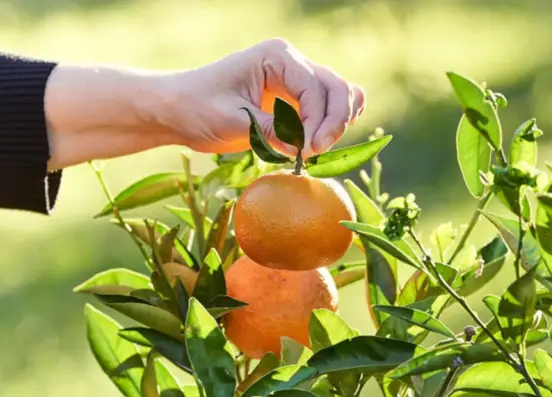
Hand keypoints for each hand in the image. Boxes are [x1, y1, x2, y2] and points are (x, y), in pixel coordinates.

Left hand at [159, 38, 365, 156]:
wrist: (177, 109)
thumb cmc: (196, 108)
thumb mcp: (232, 121)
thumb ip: (271, 131)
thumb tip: (303, 147)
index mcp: (277, 57)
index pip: (315, 89)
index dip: (317, 122)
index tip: (306, 151)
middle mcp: (293, 62)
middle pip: (337, 88)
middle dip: (333, 122)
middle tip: (315, 152)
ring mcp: (297, 79)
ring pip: (341, 95)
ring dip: (337, 123)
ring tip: (316, 148)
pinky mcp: (296, 98)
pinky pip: (330, 106)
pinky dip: (333, 123)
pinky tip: (318, 142)